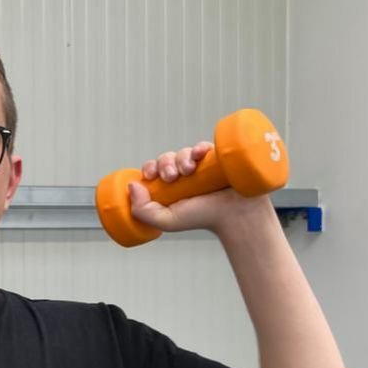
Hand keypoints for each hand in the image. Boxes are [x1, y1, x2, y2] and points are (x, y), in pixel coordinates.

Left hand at [128, 141, 270, 233]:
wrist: (236, 215)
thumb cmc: (203, 218)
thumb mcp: (167, 221)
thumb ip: (143, 211)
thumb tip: (132, 186)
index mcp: (169, 187)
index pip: (153, 169)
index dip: (150, 168)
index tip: (152, 176)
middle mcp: (183, 175)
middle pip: (166, 158)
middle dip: (165, 164)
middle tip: (172, 176)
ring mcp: (200, 165)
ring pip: (183, 152)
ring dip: (181, 158)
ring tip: (189, 170)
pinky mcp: (216, 158)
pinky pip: (203, 146)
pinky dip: (199, 147)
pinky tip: (200, 154)